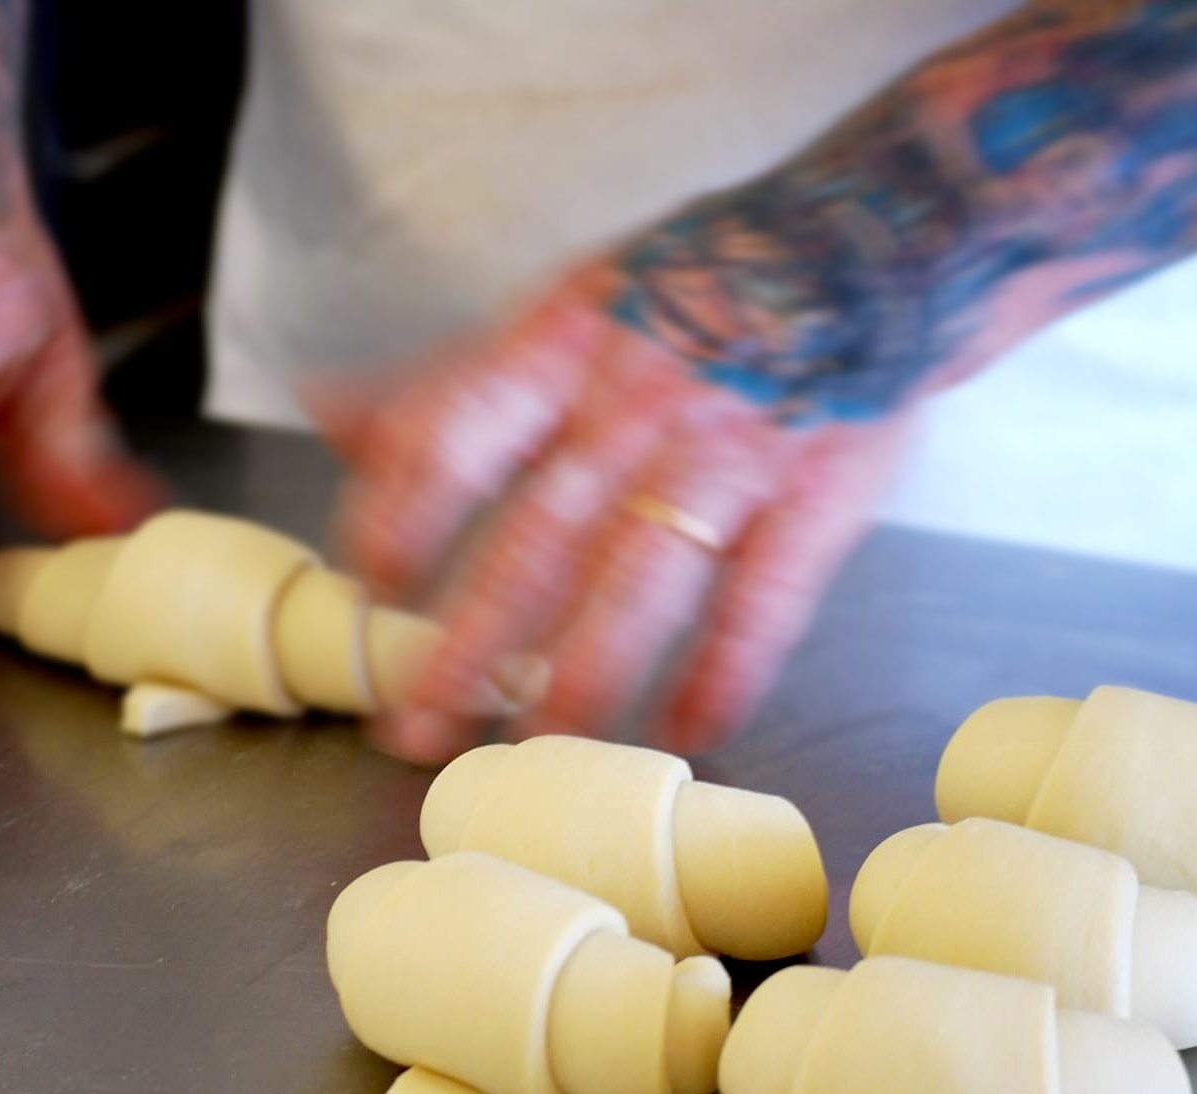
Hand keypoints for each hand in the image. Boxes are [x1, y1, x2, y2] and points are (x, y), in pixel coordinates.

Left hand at [318, 263, 914, 762]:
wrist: (871, 246)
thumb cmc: (696, 291)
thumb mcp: (565, 306)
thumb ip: (452, 376)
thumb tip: (326, 407)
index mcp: (563, 344)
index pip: (455, 437)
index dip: (401, 522)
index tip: (366, 592)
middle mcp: (637, 402)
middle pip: (538, 533)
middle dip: (472, 637)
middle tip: (419, 723)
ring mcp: (731, 451)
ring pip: (642, 576)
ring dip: (584, 670)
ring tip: (535, 745)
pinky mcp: (817, 493)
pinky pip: (767, 596)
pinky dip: (728, 669)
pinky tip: (689, 729)